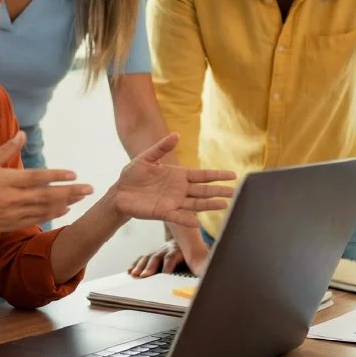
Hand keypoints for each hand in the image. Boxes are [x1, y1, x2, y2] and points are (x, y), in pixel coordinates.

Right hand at [0, 132, 92, 237]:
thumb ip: (5, 150)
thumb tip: (22, 134)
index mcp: (6, 181)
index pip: (37, 177)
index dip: (57, 176)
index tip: (74, 174)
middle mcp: (12, 198)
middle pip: (47, 195)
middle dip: (71, 191)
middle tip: (89, 188)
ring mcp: (13, 213)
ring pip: (45, 208)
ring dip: (66, 202)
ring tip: (81, 197)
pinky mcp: (12, 224)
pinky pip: (37, 219)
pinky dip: (52, 214)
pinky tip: (64, 209)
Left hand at [112, 134, 234, 227]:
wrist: (119, 192)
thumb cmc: (133, 174)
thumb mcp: (147, 157)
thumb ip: (162, 147)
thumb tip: (176, 134)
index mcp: (178, 175)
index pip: (202, 176)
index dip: (217, 175)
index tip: (233, 175)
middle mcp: (179, 190)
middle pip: (204, 191)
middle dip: (219, 191)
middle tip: (236, 192)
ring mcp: (173, 202)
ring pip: (195, 204)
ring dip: (209, 205)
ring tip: (224, 204)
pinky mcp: (163, 212)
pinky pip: (178, 216)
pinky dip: (187, 219)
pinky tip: (198, 222)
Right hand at [127, 239, 209, 277]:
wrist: (189, 239)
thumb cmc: (196, 253)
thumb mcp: (201, 258)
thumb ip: (202, 265)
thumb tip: (206, 272)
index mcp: (179, 249)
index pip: (172, 256)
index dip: (168, 264)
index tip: (164, 273)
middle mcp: (167, 248)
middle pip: (157, 257)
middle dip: (150, 267)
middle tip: (144, 276)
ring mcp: (158, 250)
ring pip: (147, 257)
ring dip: (140, 266)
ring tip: (134, 275)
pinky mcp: (153, 253)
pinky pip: (142, 258)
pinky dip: (136, 264)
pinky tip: (130, 271)